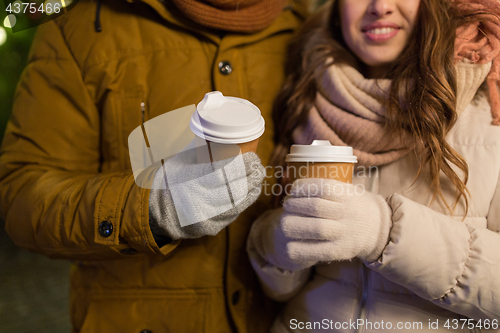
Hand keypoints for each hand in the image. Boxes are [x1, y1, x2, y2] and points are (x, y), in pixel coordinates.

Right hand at [149, 148, 264, 239]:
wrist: (157, 213)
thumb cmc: (169, 183)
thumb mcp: (179, 163)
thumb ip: (199, 151)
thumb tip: (218, 134)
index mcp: (192, 182)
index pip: (224, 175)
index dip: (242, 167)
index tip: (252, 157)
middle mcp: (201, 201)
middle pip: (236, 189)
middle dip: (251, 176)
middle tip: (258, 164)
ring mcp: (208, 217)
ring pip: (238, 203)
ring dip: (252, 188)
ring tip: (258, 175)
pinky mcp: (213, 227)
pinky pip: (234, 213)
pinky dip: (245, 201)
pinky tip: (252, 190)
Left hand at [282, 178, 392, 262]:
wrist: (379, 229)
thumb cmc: (354, 206)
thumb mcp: (348, 191)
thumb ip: (328, 188)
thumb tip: (295, 186)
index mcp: (349, 195)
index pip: (323, 187)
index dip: (303, 187)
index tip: (292, 189)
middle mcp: (347, 213)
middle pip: (316, 207)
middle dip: (295, 205)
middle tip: (286, 205)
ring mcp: (345, 233)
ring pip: (315, 228)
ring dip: (294, 224)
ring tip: (285, 221)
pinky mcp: (341, 251)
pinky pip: (318, 251)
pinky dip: (300, 248)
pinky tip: (289, 244)